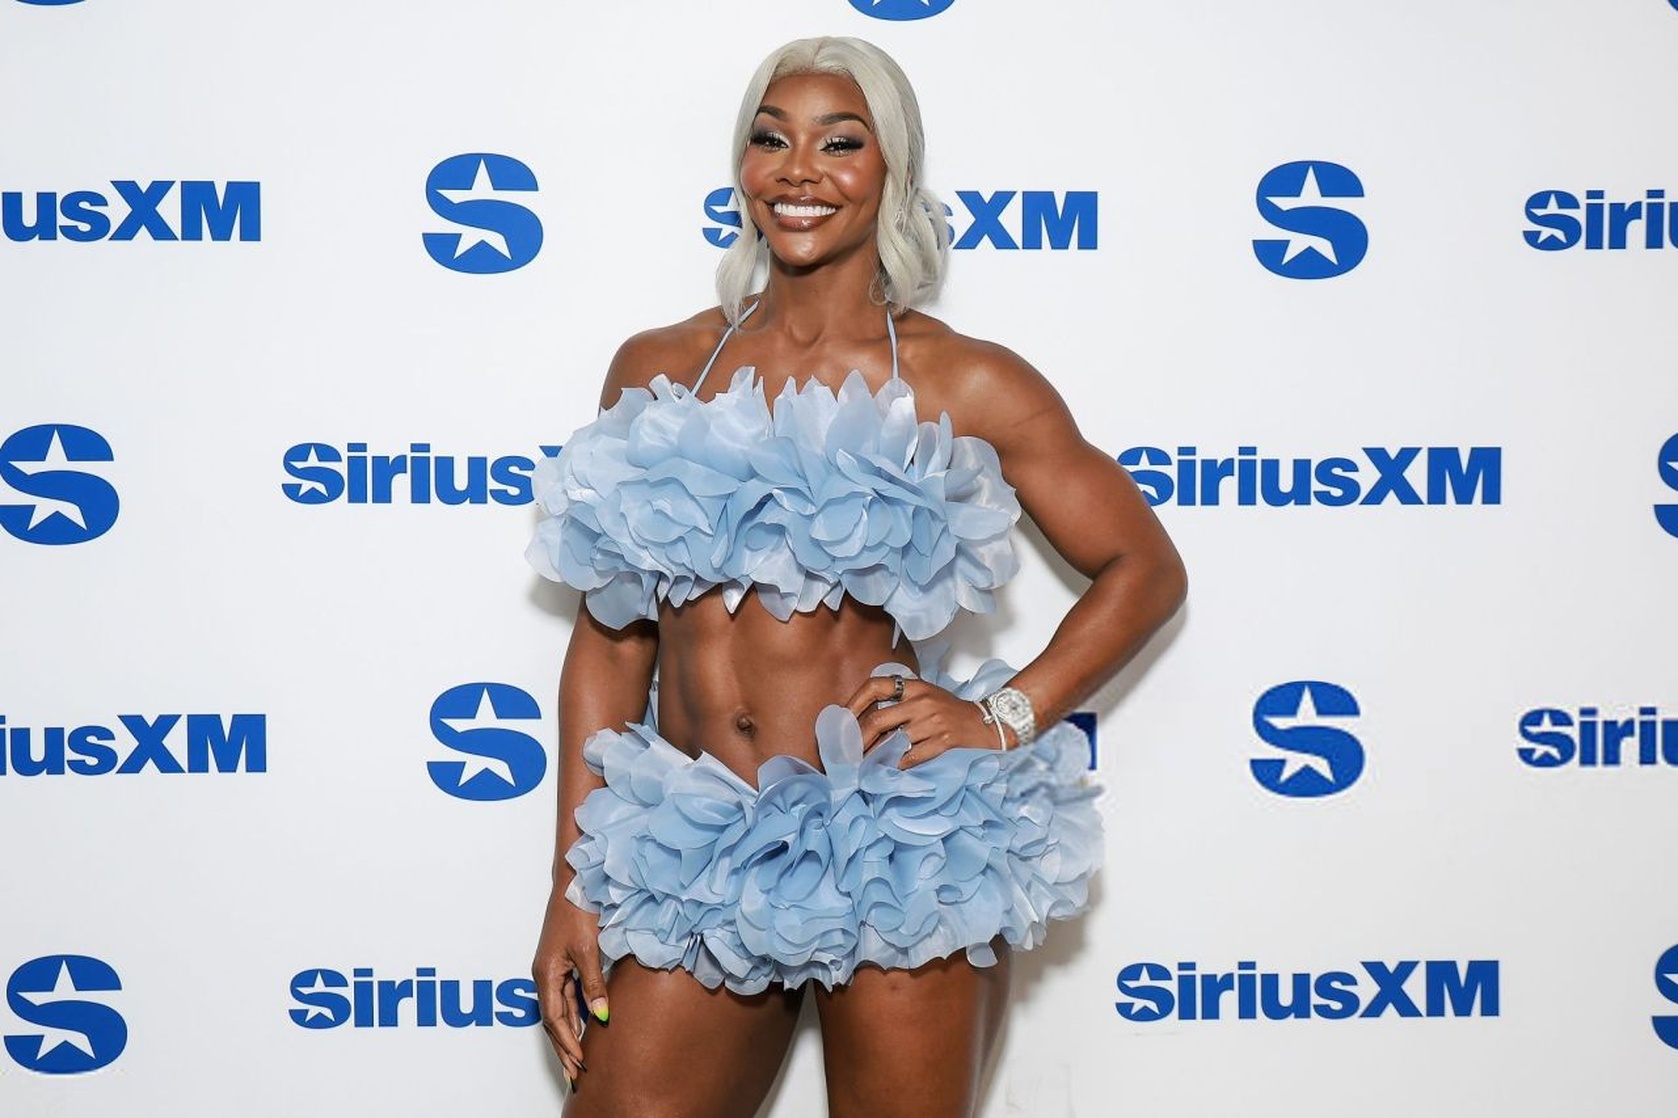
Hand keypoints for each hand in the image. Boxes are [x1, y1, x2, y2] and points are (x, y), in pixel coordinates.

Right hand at [532, 887, 608, 1084]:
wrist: (575, 882)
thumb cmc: (578, 911)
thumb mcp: (588, 950)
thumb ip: (594, 985)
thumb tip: (600, 1017)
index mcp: (546, 974)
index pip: (554, 1019)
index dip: (566, 1042)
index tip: (579, 1062)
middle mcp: (545, 975)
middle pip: (553, 1020)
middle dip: (564, 1047)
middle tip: (575, 1074)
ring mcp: (553, 969)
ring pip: (560, 1010)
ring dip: (569, 1034)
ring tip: (579, 1059)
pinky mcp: (562, 963)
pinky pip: (566, 996)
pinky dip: (575, 1015)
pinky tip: (585, 1026)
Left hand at [843, 672, 1008, 768]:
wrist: (986, 723)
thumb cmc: (950, 711)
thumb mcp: (925, 695)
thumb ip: (898, 701)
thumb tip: (862, 720)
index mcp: (914, 686)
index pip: (875, 686)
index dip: (854, 702)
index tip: (842, 719)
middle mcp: (921, 701)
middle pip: (877, 720)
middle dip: (856, 740)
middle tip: (846, 752)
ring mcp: (933, 722)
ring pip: (891, 742)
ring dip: (873, 757)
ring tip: (862, 765)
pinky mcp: (943, 741)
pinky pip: (911, 757)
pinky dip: (897, 765)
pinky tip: (890, 769)